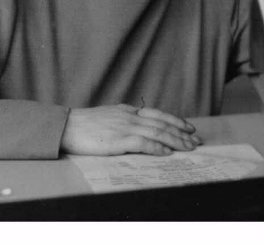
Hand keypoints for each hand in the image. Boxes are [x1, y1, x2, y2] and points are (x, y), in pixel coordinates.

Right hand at [60, 104, 201, 155]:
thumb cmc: (84, 124)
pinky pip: (143, 143)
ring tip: (189, 148)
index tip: (189, 127)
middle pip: (162, 123)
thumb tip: (138, 127)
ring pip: (157, 132)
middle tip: (197, 140)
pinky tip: (167, 153)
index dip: (176, 120)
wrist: (67, 126)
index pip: (158, 114)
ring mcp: (125, 127)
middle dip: (182, 132)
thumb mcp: (108, 116)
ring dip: (176, 141)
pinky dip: (157, 148)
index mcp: (128, 110)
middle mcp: (130, 116)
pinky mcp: (118, 139)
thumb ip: (124, 120)